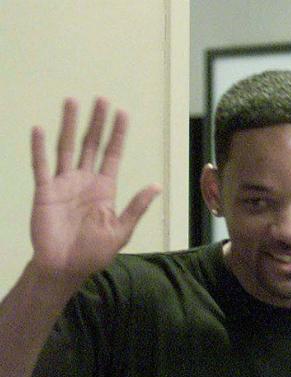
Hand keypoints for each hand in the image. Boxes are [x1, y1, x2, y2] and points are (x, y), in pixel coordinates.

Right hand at [30, 98, 159, 283]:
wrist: (65, 268)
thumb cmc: (94, 252)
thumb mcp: (121, 230)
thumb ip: (136, 206)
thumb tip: (155, 185)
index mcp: (105, 189)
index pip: (113, 154)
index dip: (118, 134)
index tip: (122, 113)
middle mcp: (85, 181)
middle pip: (91, 144)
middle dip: (97, 122)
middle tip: (101, 99)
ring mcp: (64, 184)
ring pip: (67, 148)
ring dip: (70, 126)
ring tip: (72, 102)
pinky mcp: (44, 192)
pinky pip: (41, 166)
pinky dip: (39, 148)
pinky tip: (39, 128)